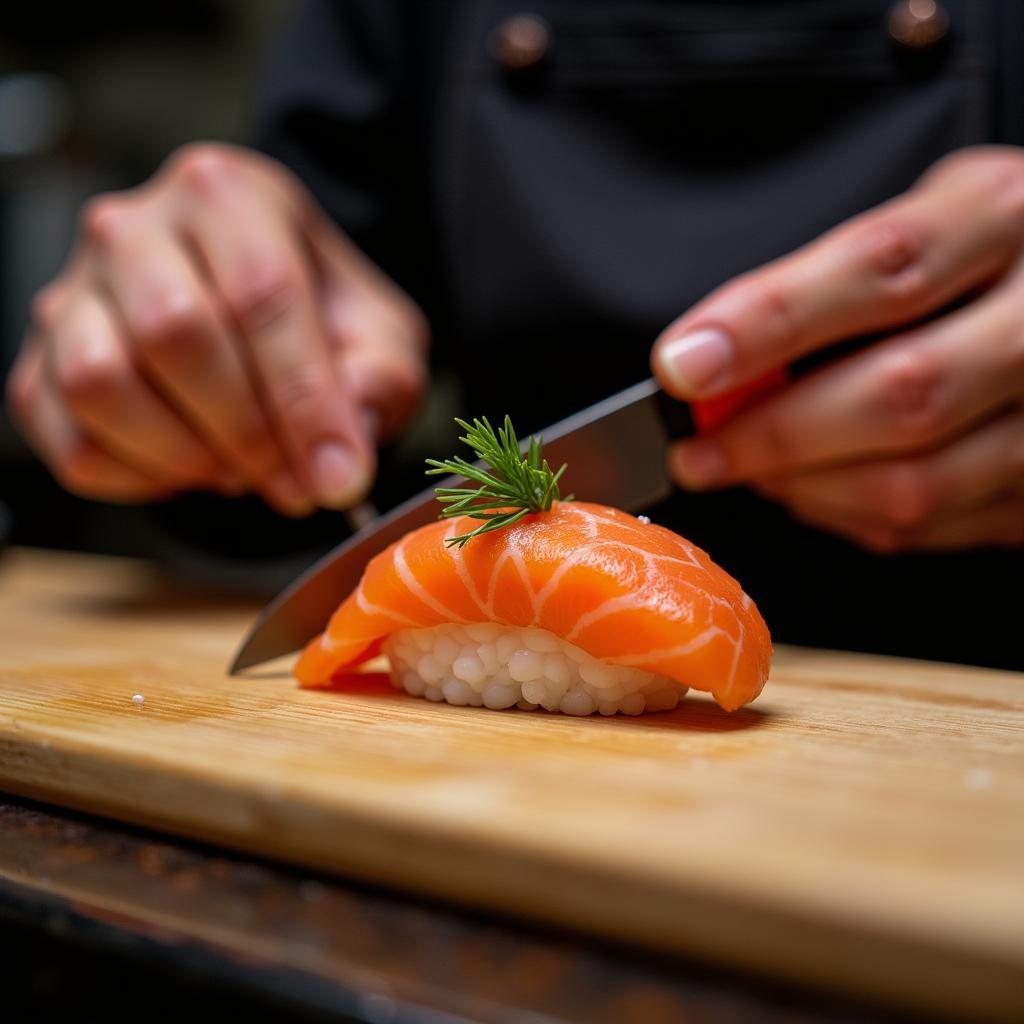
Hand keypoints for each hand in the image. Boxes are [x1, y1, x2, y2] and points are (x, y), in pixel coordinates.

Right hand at [5, 143, 427, 514]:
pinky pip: (73, 440)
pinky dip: (141, 479)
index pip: (260, 294)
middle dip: (247, 432)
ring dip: (185, 455)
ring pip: (102, 384)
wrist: (255, 312)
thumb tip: (339, 464)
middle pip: (174, 333)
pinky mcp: (39, 363)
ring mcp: (73, 294)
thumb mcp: (379, 336)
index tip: (336, 475)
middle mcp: (132, 228)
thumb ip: (378, 383)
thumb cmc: (320, 319)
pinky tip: (193, 470)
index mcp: (227, 194)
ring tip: (241, 469)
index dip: (303, 400)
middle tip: (294, 483)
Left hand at [652, 146, 1023, 552]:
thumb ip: (829, 285)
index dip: (771, 322)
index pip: (880, 267)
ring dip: (806, 488)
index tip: (685, 366)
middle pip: (901, 393)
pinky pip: (937, 525)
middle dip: (773, 435)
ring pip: (917, 482)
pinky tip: (816, 491)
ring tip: (753, 472)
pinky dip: (853, 518)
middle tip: (697, 454)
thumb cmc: (984, 258)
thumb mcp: (925, 225)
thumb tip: (713, 363)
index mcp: (1003, 216)